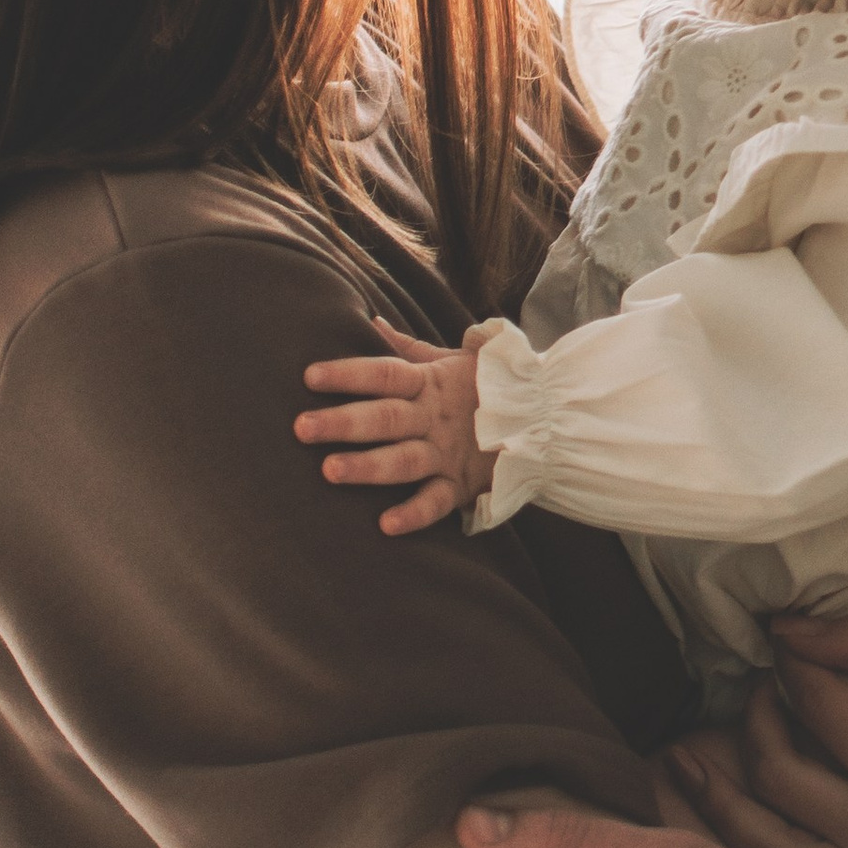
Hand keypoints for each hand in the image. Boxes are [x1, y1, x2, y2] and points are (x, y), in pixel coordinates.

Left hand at [297, 319, 492, 535]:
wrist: (546, 417)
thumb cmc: (489, 385)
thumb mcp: (452, 359)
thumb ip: (408, 348)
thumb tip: (370, 322)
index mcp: (429, 383)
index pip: (383, 372)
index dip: (347, 374)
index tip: (308, 376)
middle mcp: (434, 418)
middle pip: (385, 417)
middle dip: (342, 422)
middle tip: (301, 428)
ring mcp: (448, 453)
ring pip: (404, 460)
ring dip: (368, 466)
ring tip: (329, 472)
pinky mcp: (462, 485)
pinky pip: (437, 502)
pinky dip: (414, 515)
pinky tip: (386, 525)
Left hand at [665, 613, 847, 847]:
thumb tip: (788, 628)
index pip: (820, 704)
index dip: (795, 660)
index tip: (787, 640)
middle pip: (777, 771)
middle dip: (760, 715)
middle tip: (768, 685)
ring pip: (758, 842)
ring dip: (719, 792)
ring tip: (699, 752)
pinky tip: (725, 820)